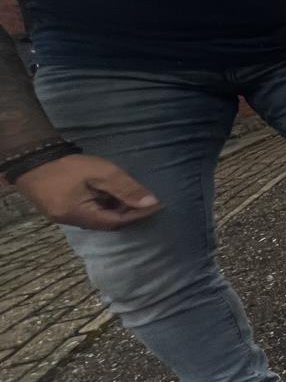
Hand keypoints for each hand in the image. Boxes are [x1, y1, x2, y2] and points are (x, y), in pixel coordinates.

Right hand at [14, 154, 160, 229]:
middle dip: (129, 213)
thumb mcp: (101, 173)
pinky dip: (105, 206)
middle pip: (107, 224)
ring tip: (133, 196)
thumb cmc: (67, 166)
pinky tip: (113, 196)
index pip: (117, 222)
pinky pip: (89, 213)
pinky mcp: (61, 210)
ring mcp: (64, 217)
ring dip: (117, 210)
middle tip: (147, 201)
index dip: (138, 215)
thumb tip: (151, 202)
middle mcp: (72, 222)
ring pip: (98, 219)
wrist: (31, 157)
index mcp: (80, 215)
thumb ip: (125, 188)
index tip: (157, 205)